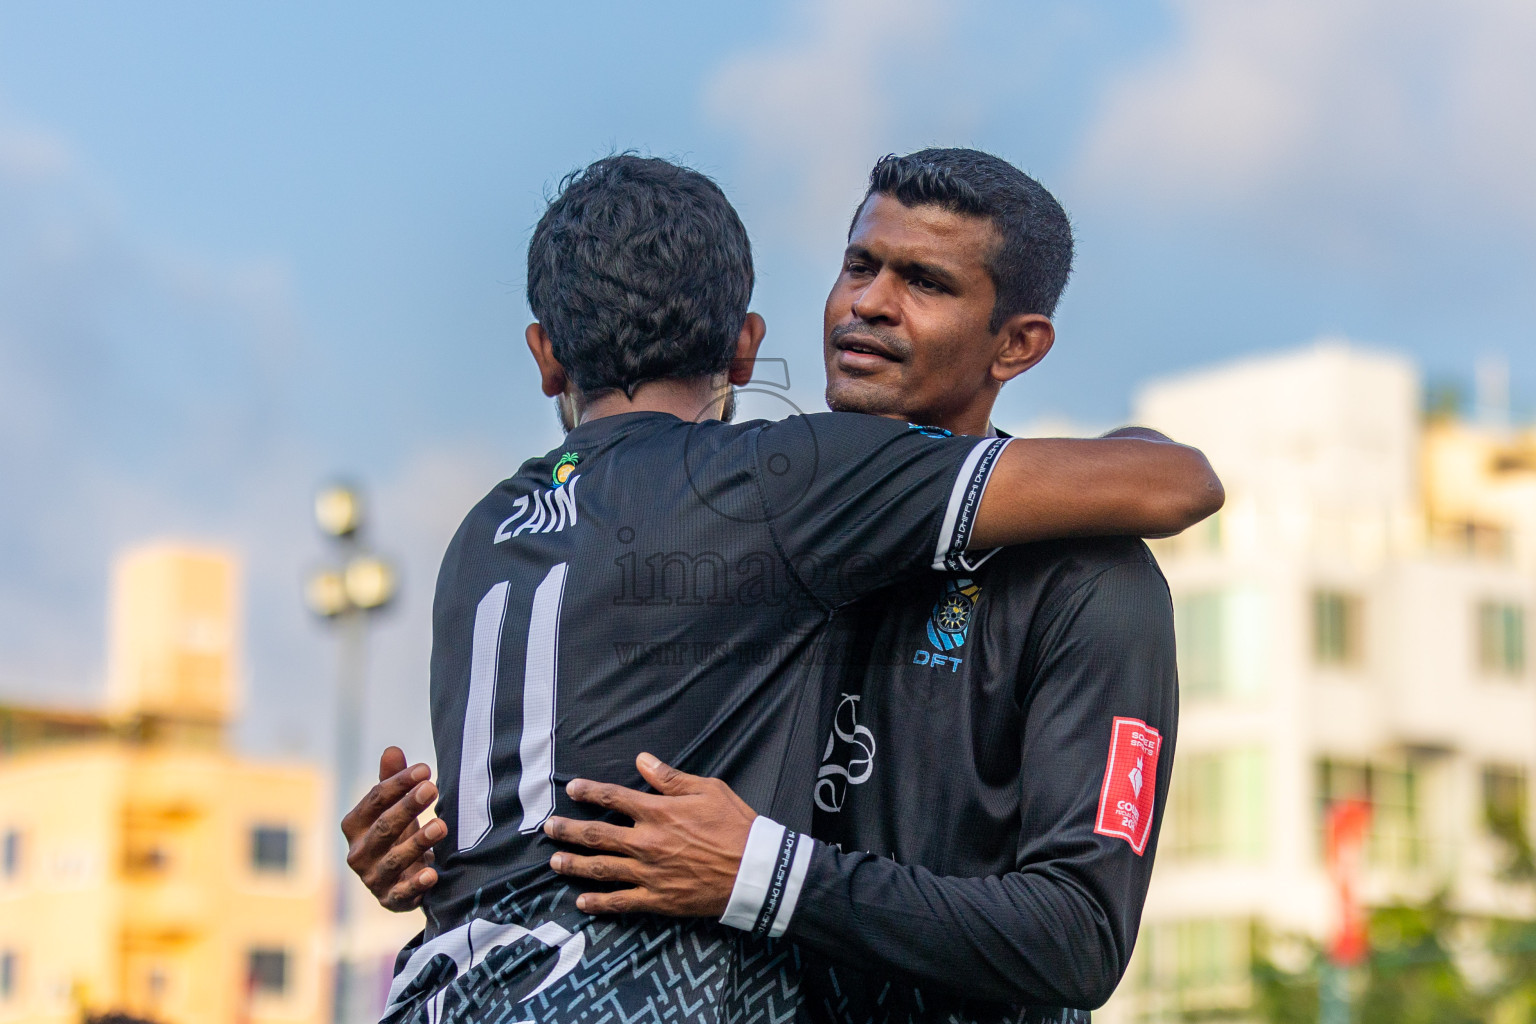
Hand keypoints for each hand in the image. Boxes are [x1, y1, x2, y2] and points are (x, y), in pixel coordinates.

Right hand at [340, 746, 445, 911]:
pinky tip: (433, 873)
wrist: (402, 878)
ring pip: (394, 859)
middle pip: (384, 827)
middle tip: (432, 789)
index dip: (399, 783)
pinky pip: (402, 893)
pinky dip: (417, 884)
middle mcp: (358, 853)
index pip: (374, 800)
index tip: (425, 769)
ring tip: (441, 825)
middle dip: (408, 807)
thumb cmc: (397, 833)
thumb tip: (392, 750)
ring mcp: (373, 879)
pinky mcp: (391, 900)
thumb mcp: (394, 806)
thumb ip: (392, 780)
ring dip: (418, 842)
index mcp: (354, 826)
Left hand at [543, 753, 756, 916]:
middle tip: (549, 828)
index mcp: (658, 812)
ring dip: (573, 865)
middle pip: (596, 835)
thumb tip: (643, 759)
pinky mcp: (657, 899)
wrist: (755, 870)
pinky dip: (599, 903)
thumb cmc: (735, 825)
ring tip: (554, 862)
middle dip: (568, 830)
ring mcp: (648, 873)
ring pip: (600, 869)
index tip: (571, 789)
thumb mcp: (708, 790)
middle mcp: (646, 842)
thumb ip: (671, 777)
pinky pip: (621, 902)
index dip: (589, 791)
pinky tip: (582, 903)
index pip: (613, 798)